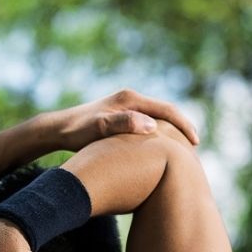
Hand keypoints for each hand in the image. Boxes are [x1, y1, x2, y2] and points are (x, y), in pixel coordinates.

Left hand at [51, 89, 198, 150]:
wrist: (57, 129)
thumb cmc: (76, 131)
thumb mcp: (98, 128)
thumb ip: (122, 124)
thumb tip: (151, 126)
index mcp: (130, 99)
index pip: (166, 110)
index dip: (183, 126)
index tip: (195, 143)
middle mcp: (130, 100)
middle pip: (165, 113)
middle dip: (181, 130)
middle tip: (194, 150)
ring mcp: (125, 108)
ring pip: (156, 120)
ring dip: (170, 134)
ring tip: (182, 153)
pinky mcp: (120, 117)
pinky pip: (145, 126)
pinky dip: (156, 137)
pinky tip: (158, 152)